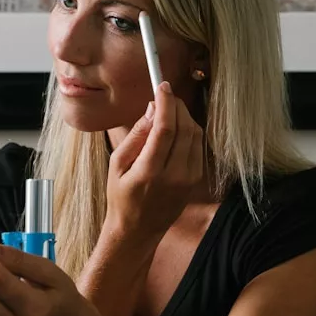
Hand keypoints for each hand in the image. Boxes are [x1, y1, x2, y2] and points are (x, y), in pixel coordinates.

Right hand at [105, 81, 205, 244]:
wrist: (138, 230)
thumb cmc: (121, 196)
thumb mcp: (117, 164)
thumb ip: (136, 135)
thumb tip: (152, 109)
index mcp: (150, 171)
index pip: (165, 128)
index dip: (166, 102)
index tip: (162, 85)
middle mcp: (174, 175)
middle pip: (185, 127)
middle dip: (176, 105)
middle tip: (164, 96)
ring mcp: (189, 178)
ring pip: (196, 134)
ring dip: (184, 116)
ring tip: (168, 111)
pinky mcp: (196, 179)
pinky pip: (198, 145)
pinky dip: (189, 130)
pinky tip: (176, 129)